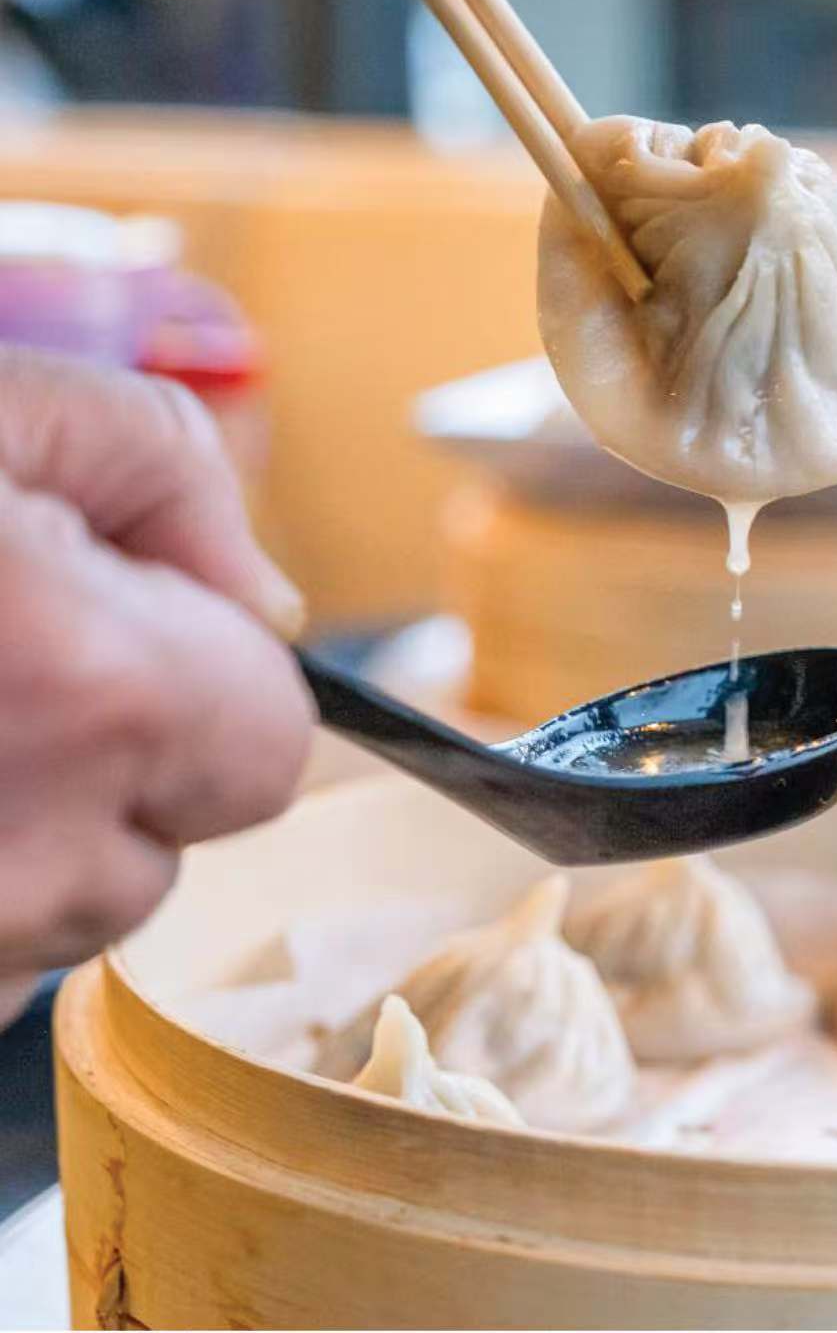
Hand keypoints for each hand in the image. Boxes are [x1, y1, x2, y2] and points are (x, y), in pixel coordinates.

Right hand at [0, 350, 312, 1005]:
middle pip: (170, 843)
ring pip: (64, 909)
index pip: (272, 747)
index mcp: (92, 692)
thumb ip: (167, 467)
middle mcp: (32, 861)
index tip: (108, 633)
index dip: (202, 682)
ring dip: (23, 828)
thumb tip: (265, 600)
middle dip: (111, 763)